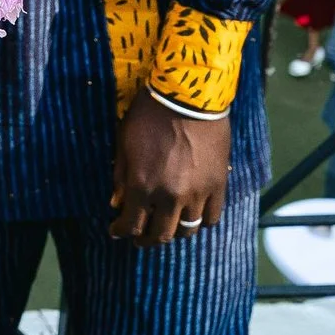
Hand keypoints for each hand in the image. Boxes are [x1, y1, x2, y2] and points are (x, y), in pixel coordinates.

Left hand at [109, 88, 230, 246]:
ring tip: (167, 227)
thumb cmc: (150, 114)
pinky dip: (201, 222)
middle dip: (146, 239)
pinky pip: (212, 217)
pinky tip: (192, 216)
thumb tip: (116, 203)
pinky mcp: (218, 184)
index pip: (131, 224)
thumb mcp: (124, 142)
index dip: (122, 232)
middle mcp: (170, 196)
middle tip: (140, 237)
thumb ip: (120, 176)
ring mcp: (197, 193)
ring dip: (174, 232)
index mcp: (143, 185)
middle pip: (160, 235)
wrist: (189, 95)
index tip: (117, 231)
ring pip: (187, 230)